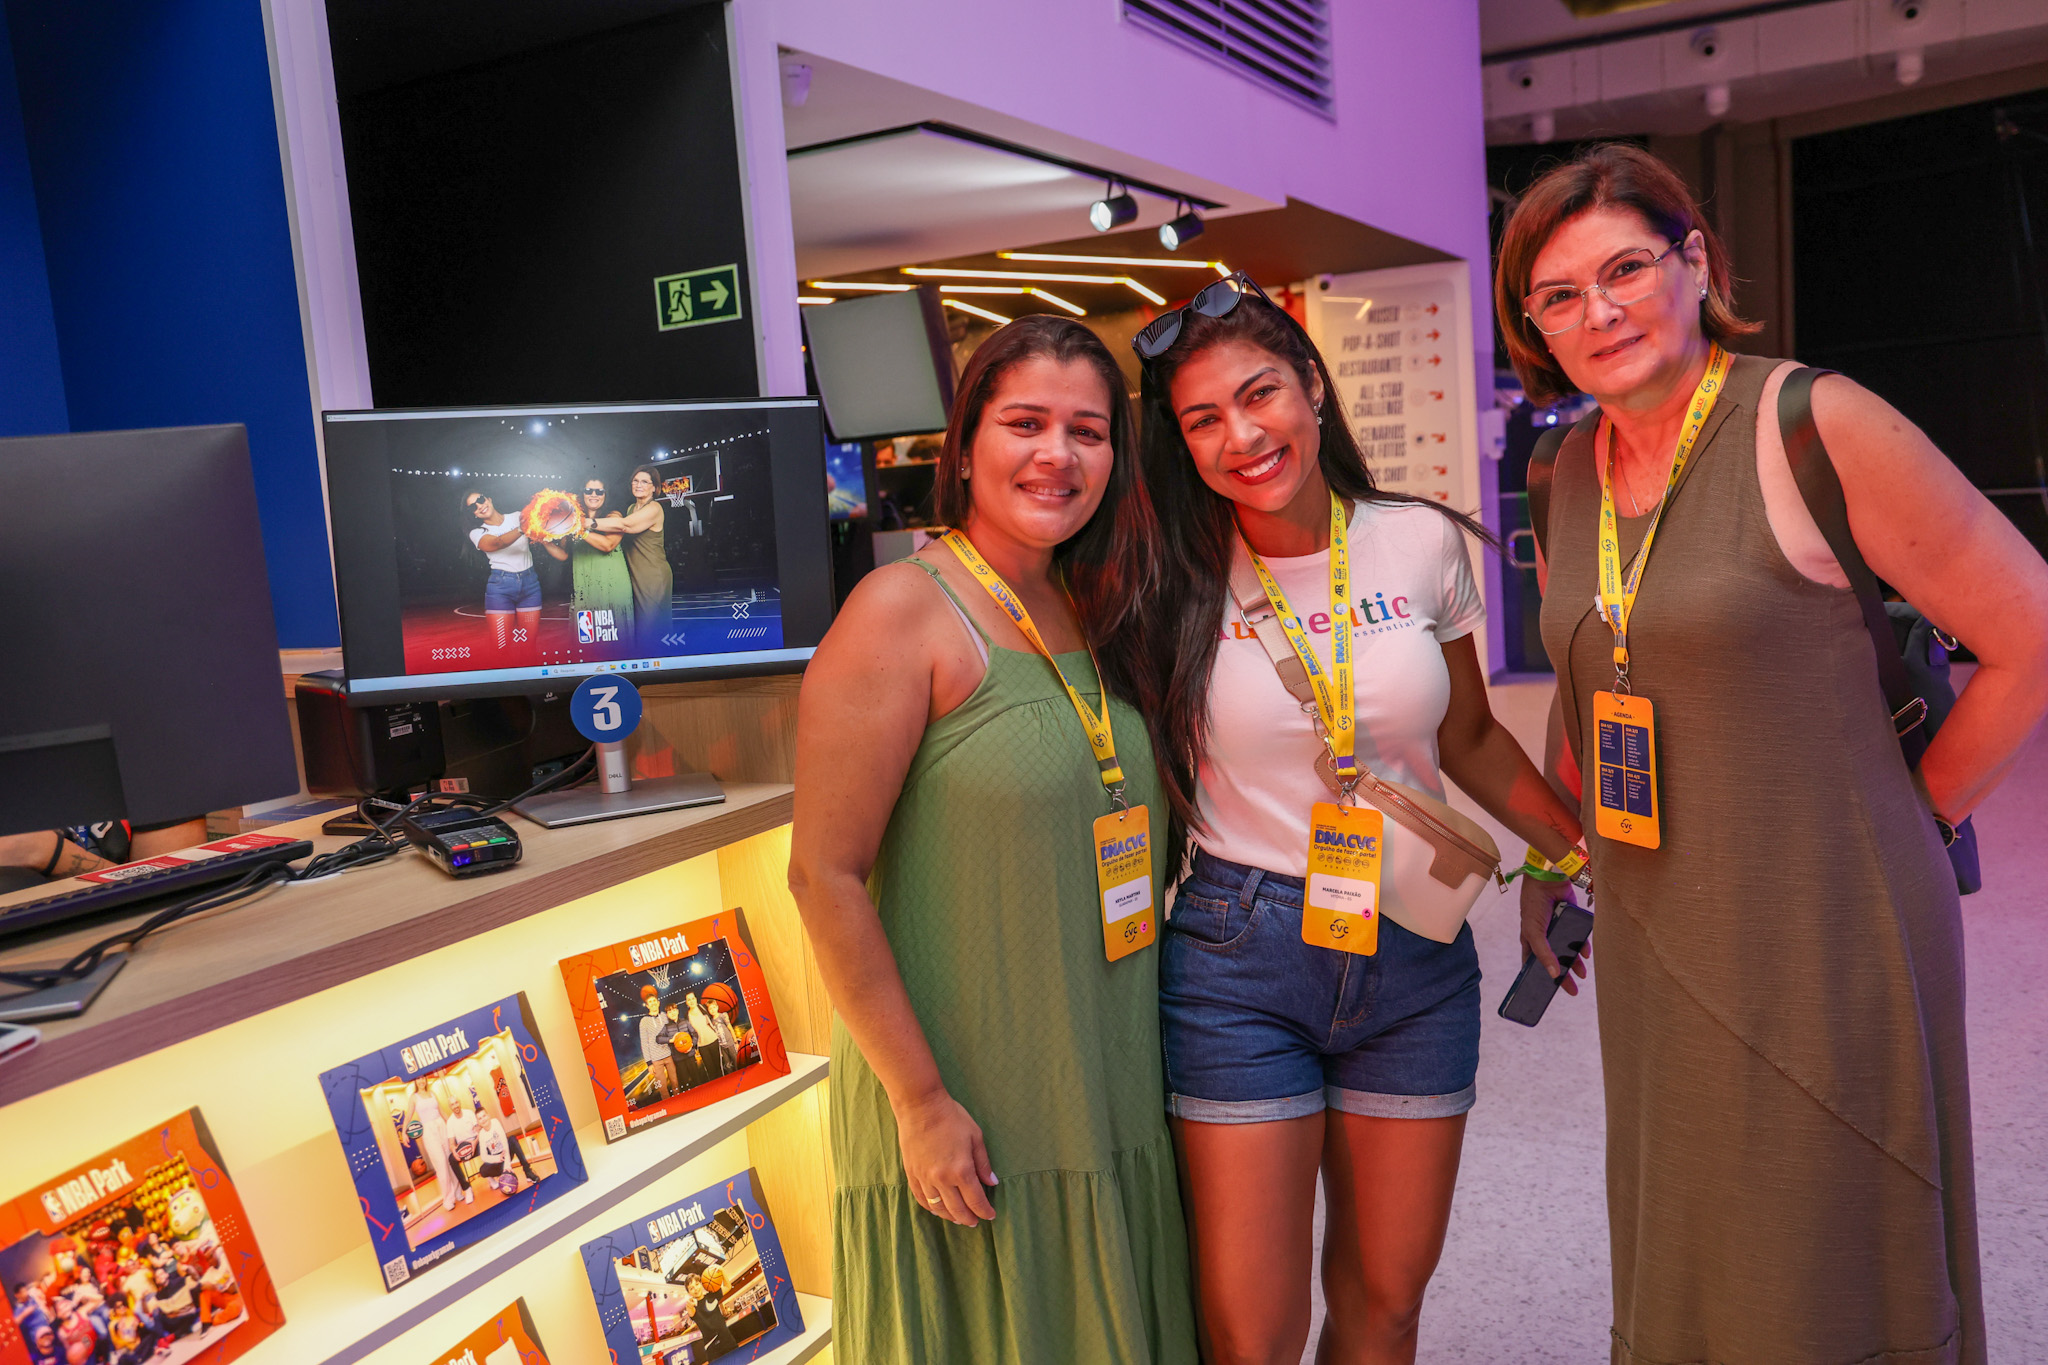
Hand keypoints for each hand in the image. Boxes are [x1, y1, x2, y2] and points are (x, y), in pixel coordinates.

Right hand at [891, 1088, 997, 1226]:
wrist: (920, 1107)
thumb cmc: (952, 1117)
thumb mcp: (975, 1136)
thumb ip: (983, 1163)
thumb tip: (992, 1183)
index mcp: (961, 1170)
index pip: (976, 1200)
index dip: (985, 1211)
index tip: (990, 1215)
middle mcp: (942, 1179)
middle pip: (957, 1209)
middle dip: (969, 1218)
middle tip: (975, 1222)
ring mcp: (925, 1178)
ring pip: (939, 1207)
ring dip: (950, 1216)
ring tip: (958, 1219)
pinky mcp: (912, 1174)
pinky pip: (922, 1198)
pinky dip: (931, 1207)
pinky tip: (937, 1209)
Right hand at [1519, 876, 1589, 995]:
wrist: (1548, 880)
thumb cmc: (1534, 905)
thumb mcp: (1534, 932)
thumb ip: (1543, 953)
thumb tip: (1553, 975)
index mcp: (1531, 940)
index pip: (1534, 964)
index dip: (1540, 978)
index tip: (1547, 992)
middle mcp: (1545, 936)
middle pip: (1555, 961)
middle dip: (1563, 975)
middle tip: (1573, 990)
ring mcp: (1559, 929)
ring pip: (1568, 951)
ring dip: (1575, 963)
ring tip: (1583, 974)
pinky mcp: (1572, 920)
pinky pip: (1579, 937)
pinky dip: (1583, 945)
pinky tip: (1586, 953)